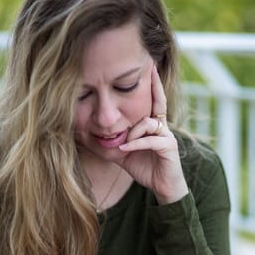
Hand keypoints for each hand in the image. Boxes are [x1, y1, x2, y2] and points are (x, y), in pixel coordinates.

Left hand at [118, 65, 187, 203]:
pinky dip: (136, 144)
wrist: (162, 188)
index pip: (153, 100)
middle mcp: (161, 126)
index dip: (153, 84)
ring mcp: (167, 136)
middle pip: (158, 102)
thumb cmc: (144, 168)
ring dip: (133, 132)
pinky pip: (151, 140)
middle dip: (154, 86)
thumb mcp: (122, 154)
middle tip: (150, 70)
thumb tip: (85, 137)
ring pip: (148, 123)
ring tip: (122, 144)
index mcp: (152, 125)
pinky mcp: (169, 148)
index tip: (150, 66)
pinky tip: (125, 149)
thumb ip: (109, 143)